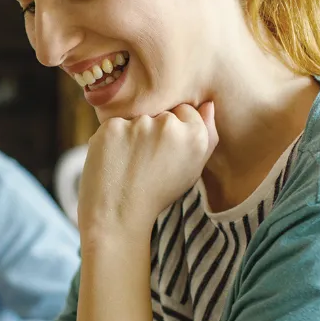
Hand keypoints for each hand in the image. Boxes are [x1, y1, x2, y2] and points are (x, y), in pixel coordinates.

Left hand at [78, 102, 218, 239]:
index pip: (184, 110)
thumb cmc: (157, 193)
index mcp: (195, 135)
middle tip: (145, 162)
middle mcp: (169, 126)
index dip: (171, 133)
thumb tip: (208, 104)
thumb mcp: (192, 169)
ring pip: (135, 118)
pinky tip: (114, 161)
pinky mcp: (112, 127)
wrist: (119, 216)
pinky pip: (113, 124)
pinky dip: (111, 140)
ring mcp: (139, 125)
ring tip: (129, 164)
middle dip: (151, 131)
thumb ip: (207, 135)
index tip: (163, 154)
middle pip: (159, 112)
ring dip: (131, 134)